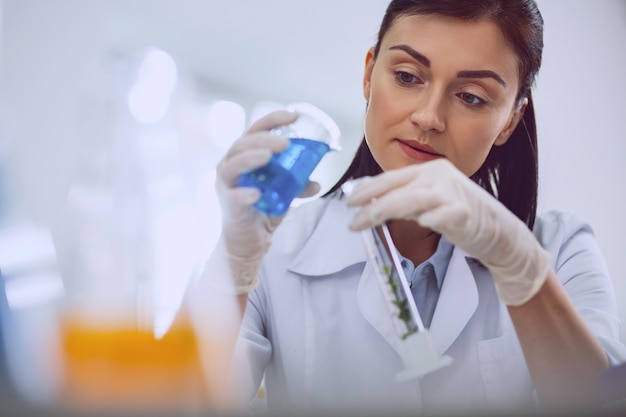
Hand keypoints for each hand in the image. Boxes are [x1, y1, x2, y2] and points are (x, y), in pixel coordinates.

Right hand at [216, 110, 319, 287]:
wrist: (248, 240)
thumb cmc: (261, 208)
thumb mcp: (283, 192)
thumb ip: (297, 184)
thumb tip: (317, 182)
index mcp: (245, 155)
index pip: (255, 129)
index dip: (272, 120)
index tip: (293, 116)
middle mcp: (231, 164)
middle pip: (243, 143)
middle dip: (264, 139)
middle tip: (286, 143)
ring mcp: (226, 183)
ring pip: (233, 163)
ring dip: (252, 157)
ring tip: (270, 156)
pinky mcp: (227, 203)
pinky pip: (233, 195)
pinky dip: (244, 193)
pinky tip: (257, 193)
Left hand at [345, 159, 550, 305]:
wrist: (499, 231)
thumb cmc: (461, 216)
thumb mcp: (430, 201)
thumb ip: (406, 200)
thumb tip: (373, 203)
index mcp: (429, 170)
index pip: (391, 178)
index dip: (367, 188)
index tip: (348, 200)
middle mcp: (439, 177)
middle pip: (396, 189)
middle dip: (370, 204)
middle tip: (352, 220)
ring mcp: (451, 193)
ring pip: (411, 200)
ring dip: (385, 211)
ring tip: (366, 223)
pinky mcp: (463, 213)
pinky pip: (442, 215)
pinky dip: (430, 219)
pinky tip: (421, 222)